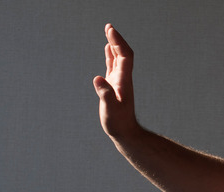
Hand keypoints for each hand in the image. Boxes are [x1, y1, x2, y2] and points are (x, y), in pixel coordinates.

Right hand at [93, 24, 139, 138]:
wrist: (125, 133)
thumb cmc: (118, 123)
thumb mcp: (110, 109)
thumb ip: (105, 94)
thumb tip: (98, 79)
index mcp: (124, 81)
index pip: (124, 55)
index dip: (118, 42)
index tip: (110, 30)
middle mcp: (123, 78)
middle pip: (123, 53)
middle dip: (116, 39)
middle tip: (108, 26)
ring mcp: (119, 82)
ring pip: (118, 58)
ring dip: (114, 44)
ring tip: (109, 32)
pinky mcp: (114, 86)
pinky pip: (113, 66)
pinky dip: (111, 55)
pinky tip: (108, 49)